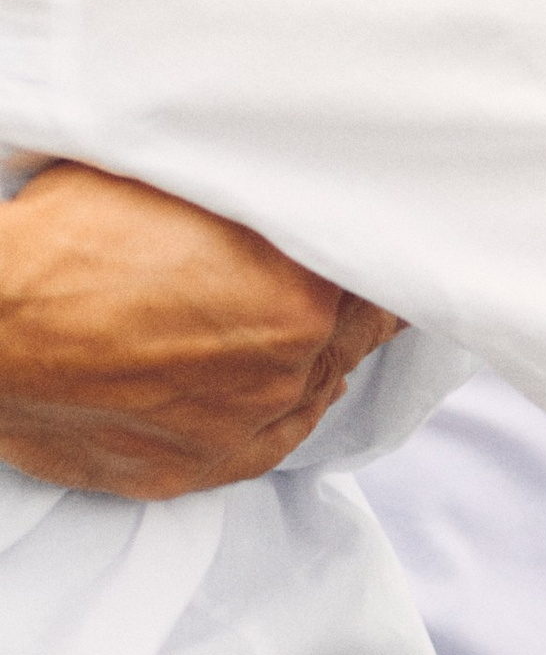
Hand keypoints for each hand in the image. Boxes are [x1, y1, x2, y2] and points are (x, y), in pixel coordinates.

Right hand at [0, 162, 400, 499]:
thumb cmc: (63, 243)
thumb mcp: (174, 184)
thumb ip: (253, 197)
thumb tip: (291, 191)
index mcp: (298, 296)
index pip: (372, 275)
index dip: (366, 252)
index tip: (367, 238)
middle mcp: (284, 370)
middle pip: (352, 334)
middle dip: (344, 303)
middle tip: (341, 279)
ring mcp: (241, 428)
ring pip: (317, 388)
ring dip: (314, 356)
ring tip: (301, 326)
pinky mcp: (196, 469)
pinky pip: (269, 441)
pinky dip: (275, 409)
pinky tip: (276, 383)